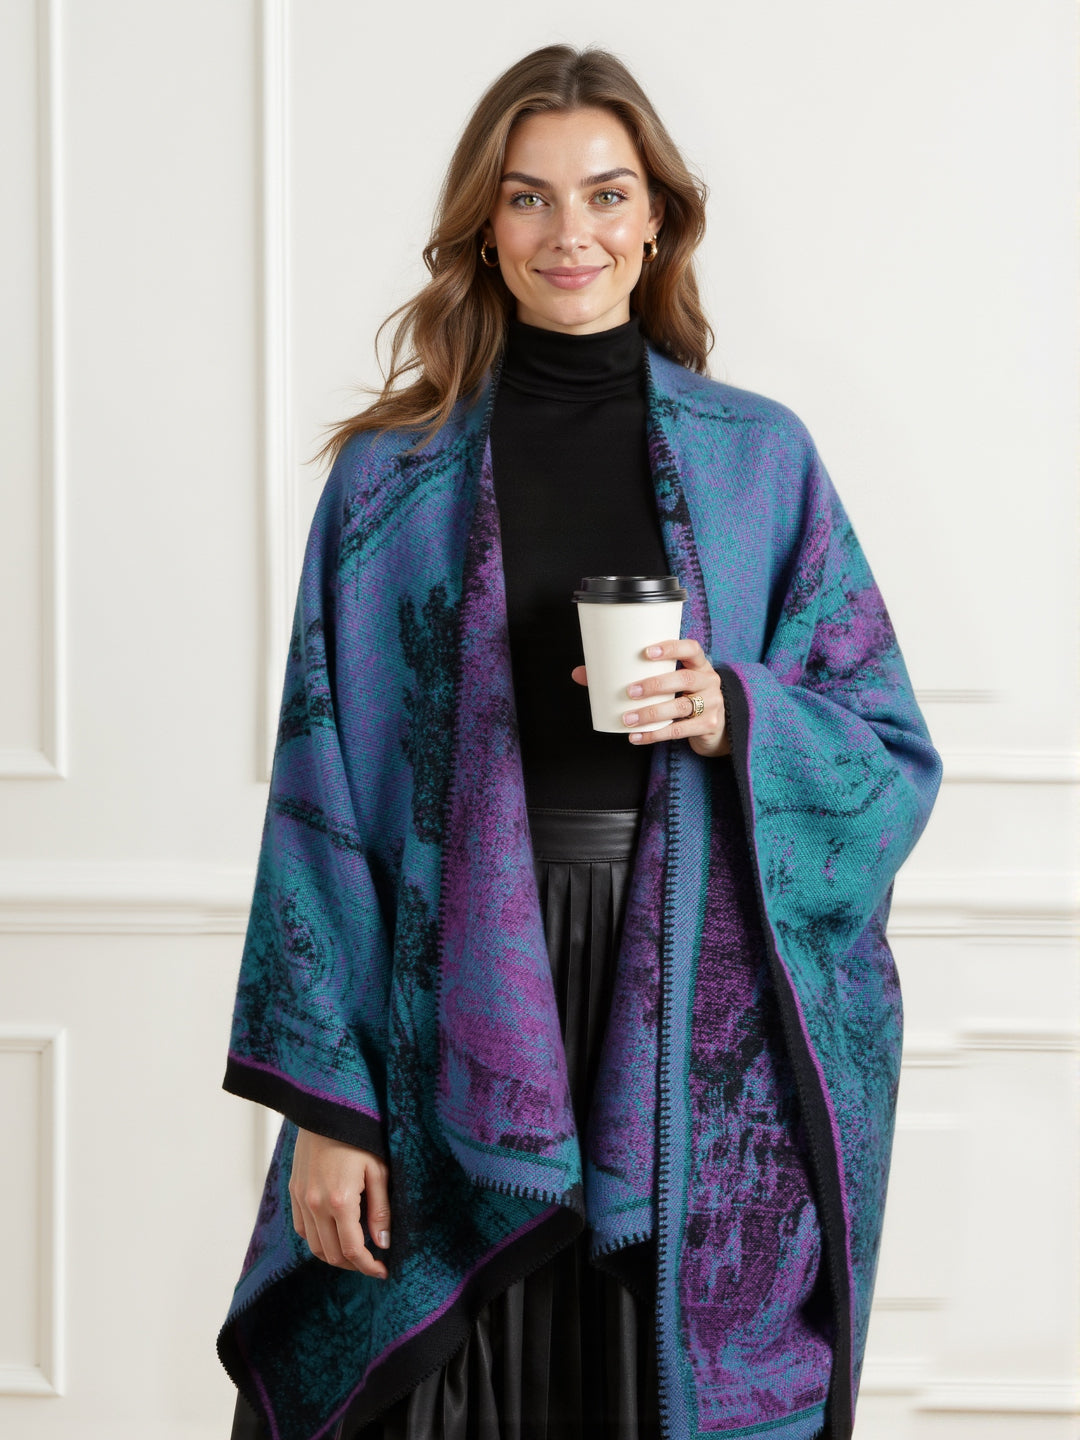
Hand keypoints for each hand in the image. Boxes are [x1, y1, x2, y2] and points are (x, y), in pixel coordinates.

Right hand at [289, 1128, 390, 1277]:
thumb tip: (383, 1244)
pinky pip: (302, 1228)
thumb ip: (381, 1210)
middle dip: (353, 1264)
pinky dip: (317, 1239)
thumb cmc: (359, 1136)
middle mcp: (315, 1204)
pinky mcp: (294, 1191)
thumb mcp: (378, 1170)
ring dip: (334, 1255)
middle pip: (331, 1254)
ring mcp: (301, 1199)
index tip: (383, 1271)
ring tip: (356, 1250)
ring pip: (313, 1246)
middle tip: (372, 1262)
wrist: (327, 1109)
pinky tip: (335, 1232)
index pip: (352, 1250)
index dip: (368, 1267)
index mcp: (340, 1201)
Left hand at [571, 638, 729, 758]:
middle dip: (655, 684)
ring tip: (627, 718)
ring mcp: (712, 705)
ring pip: (681, 707)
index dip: (671, 647)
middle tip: (629, 691)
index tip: (646, 651)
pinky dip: (655, 734)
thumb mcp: (667, 684)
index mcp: (699, 664)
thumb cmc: (682, 697)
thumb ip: (631, 676)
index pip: (691, 648)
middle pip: (685, 678)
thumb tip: (580, 673)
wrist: (717, 726)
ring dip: (651, 713)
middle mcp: (709, 681)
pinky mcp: (708, 726)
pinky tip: (636, 737)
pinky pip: (680, 731)